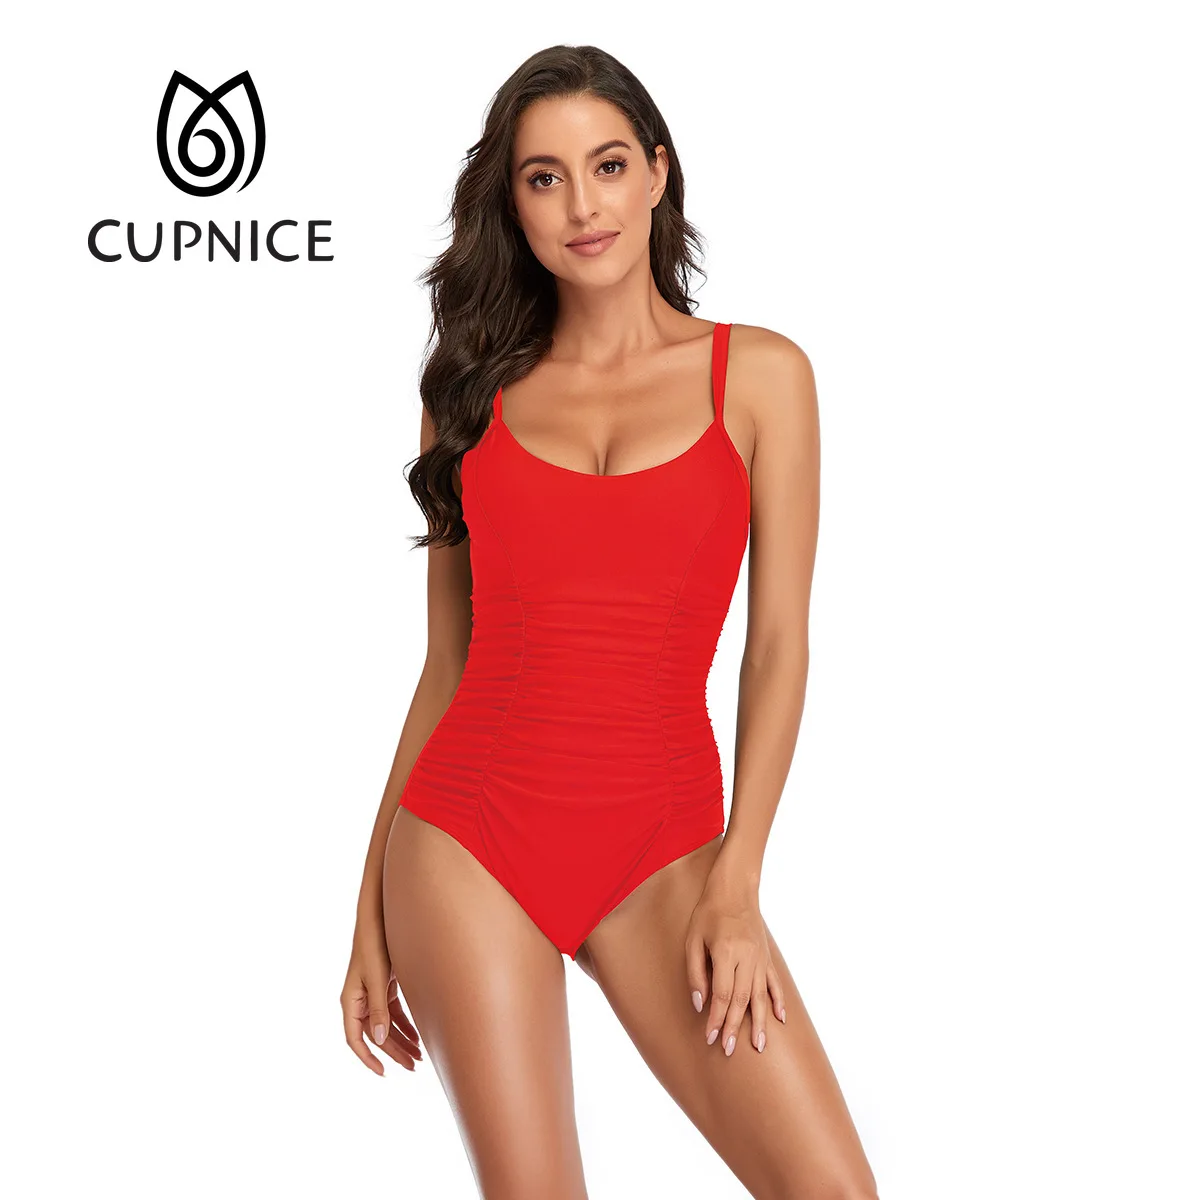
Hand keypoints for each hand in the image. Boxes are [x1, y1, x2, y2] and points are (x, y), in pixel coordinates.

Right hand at [340, 917, 422, 1075]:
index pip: (355, 1039)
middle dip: (394, 1052)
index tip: (384, 1072)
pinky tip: (418, 1036)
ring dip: (401, 1040)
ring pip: (385, 1026)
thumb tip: (379, 1040)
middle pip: (375, 1035)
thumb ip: (378, 1009)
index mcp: (350, 1001)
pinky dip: (404, 1025)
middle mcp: (358, 1001)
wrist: (379, 918)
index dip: (368, 1058)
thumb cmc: (375, 945)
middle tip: (414, 1066)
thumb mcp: (378, 978)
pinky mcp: (383, 986)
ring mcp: (371, 994)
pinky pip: (392, 1013)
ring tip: (419, 1056)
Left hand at [684, 871, 785, 1056]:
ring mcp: (760, 958)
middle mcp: (747, 957)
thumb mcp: (693, 940)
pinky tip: (780, 1018)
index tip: (710, 1037)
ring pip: (760, 996)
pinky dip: (778, 1001)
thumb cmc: (708, 914)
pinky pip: (775, 983)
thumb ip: (695, 972)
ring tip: (759, 1046)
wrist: (734, 890)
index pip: (721, 994)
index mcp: (726, 952)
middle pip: (741, 999)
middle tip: (728, 1050)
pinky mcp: (767, 957)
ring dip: (760, 1022)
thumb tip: (699, 1003)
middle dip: (734, 1027)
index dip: (715, 1018)